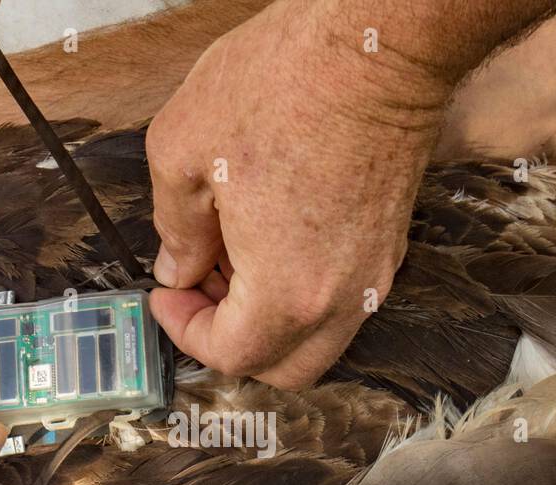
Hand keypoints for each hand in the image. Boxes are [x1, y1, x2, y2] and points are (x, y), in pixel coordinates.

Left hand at [147, 0, 443, 388]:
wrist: (379, 44)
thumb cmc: (288, 83)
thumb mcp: (185, 147)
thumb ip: (174, 226)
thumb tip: (179, 265)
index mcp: (286, 292)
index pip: (229, 354)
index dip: (183, 331)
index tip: (165, 294)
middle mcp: (340, 299)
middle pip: (282, 368)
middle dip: (232, 342)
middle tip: (199, 290)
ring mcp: (373, 275)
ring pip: (317, 340)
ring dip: (269, 320)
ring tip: (234, 257)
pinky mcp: (389, 247)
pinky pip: (342, 302)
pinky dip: (302, 294)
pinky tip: (273, 237)